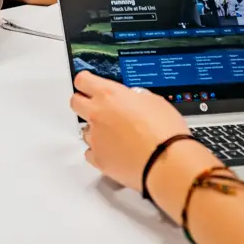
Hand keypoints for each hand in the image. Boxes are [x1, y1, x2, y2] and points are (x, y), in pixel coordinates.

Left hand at [70, 71, 190, 191]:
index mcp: (109, 94)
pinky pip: (90, 153)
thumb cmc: (166, 132)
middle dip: (83, 103)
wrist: (168, 163)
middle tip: (96, 107)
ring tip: (115, 136)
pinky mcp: (99, 159)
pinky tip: (113, 152)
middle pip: (75, 102)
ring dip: (95, 130)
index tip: (88, 84)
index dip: (85, 81)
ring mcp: (96, 138)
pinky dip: (99, 152)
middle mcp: (97, 114)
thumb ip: (136, 97)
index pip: (82, 80)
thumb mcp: (154, 101)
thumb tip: (132, 99)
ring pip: (84, 130)